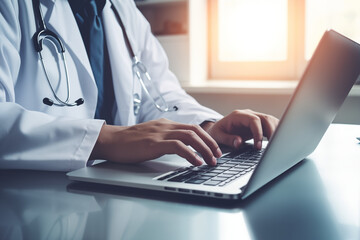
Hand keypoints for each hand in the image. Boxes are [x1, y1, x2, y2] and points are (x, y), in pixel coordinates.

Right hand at [90, 118, 222, 165]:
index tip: (214, 149)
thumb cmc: (128, 142)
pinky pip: (178, 147)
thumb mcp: (151, 136)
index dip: (207, 138)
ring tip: (211, 161)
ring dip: (204, 149)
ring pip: (190, 137)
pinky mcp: (154, 143)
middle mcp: (166, 126)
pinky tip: (196, 163)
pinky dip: (190, 154)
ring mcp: (160, 133)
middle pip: (196, 130)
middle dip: (210, 144)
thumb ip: (165, 138)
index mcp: (166, 124)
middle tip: (218, 156)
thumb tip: (179, 148)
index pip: (193, 127)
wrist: (110, 140)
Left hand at [202, 109, 278, 149]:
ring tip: (276, 145)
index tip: (258, 146)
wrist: (217, 129)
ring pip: (270, 120)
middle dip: (271, 132)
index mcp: (238, 116)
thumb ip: (227, 139)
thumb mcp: (218, 136)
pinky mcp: (258, 124)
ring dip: (275, 131)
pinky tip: (277, 141)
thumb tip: (238, 142)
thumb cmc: (216, 132)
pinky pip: (270, 124)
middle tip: (272, 147)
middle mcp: (248, 114)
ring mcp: (254, 118)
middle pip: (265, 118)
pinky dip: (275, 131)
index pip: (254, 120)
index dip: (258, 132)